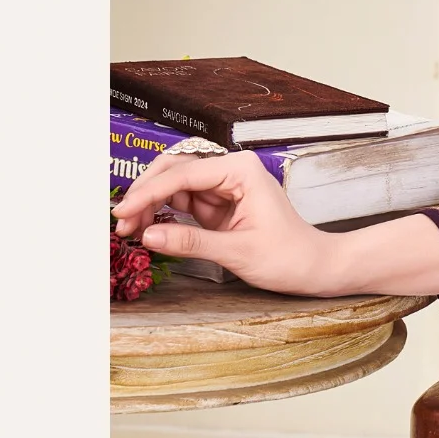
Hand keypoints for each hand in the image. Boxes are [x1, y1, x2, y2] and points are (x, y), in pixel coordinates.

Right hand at [111, 150, 343, 293]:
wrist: (315, 267)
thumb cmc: (289, 257)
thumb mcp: (238, 251)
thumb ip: (191, 242)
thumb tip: (148, 237)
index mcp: (241, 170)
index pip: (183, 174)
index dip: (148, 193)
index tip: (123, 213)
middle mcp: (231, 170)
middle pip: (174, 171)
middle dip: (145, 195)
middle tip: (122, 223)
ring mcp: (223, 186)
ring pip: (173, 186)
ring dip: (150, 205)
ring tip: (130, 229)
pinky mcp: (218, 204)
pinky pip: (182, 203)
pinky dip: (162, 215)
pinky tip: (147, 229)